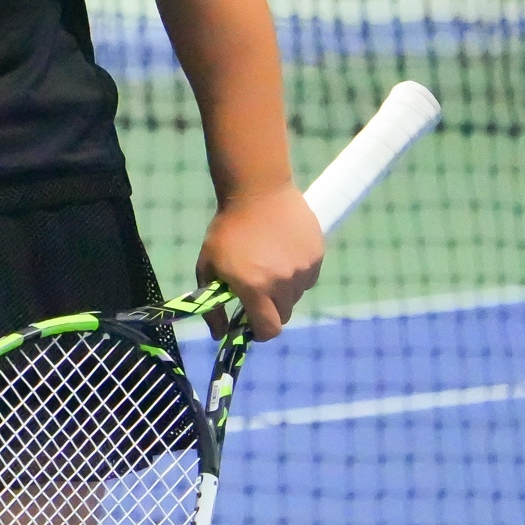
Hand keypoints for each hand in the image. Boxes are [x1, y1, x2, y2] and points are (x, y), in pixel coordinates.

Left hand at [194, 186, 322, 340]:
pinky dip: (297, 274)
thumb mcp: (208, 265)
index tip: (250, 324)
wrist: (256, 189)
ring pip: (296, 296)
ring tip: (270, 265)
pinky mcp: (316, 255)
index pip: (268, 330)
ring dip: (283, 290)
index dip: (259, 332)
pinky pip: (308, 277)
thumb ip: (212, 304)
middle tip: (258, 292)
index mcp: (254, 287)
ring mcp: (302, 269)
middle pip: (283, 315)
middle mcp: (282, 282)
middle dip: (269, 310)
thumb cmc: (227, 229)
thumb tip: (220, 336)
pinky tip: (284, 253)